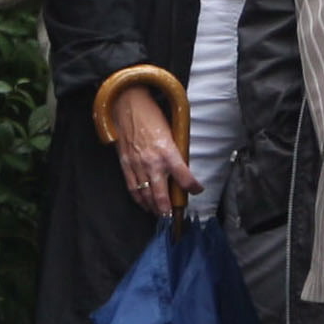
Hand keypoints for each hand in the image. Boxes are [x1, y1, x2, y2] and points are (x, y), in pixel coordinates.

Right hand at [109, 85, 195, 215]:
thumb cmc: (151, 116)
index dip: (194, 187)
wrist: (128, 106)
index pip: (185, 177)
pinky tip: (143, 203)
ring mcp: (137, 165)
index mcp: (168, 152)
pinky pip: (132, 187)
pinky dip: (138, 198)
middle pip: (161, 194)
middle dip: (166, 209)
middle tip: (170, 217)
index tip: (197, 190)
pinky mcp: (125, 164)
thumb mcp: (171, 132)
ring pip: (145, 194)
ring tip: (158, 214)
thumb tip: (180, 167)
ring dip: (152, 207)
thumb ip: (175, 151)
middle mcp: (152, 162)